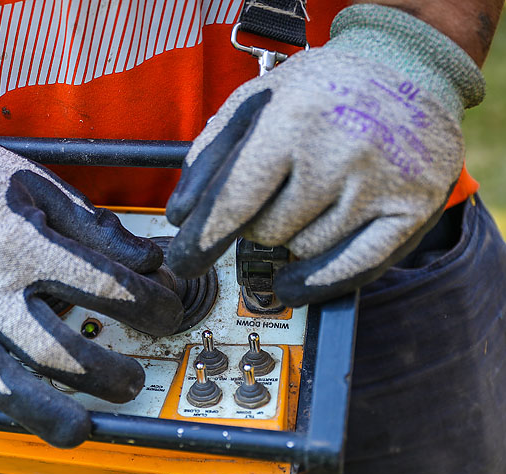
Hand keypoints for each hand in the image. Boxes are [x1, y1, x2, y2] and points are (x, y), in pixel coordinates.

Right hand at [0, 112, 183, 463]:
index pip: (104, 287)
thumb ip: (97, 229)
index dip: (149, 306)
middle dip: (104, 375)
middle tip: (131, 383)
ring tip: (78, 431)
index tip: (166, 315)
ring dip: (40, 412)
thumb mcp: (43, 188)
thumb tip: (151, 261)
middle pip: (52, 350)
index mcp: (23, 244)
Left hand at [165, 5, 484, 306]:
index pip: (235, 201)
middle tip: (277, 194)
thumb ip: (212, 153)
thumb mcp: (257, 100)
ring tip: (312, 198)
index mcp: (294, 119)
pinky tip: (294, 285)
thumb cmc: (322, 89)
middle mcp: (341, 152)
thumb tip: (182, 214)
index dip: (203, 239)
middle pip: (266, 232)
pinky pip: (352, 270)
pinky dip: (316, 283)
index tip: (184, 263)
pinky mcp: (414, 209)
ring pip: (303, 250)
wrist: (411, 64)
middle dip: (257, 222)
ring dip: (294, 237)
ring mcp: (382, 184)